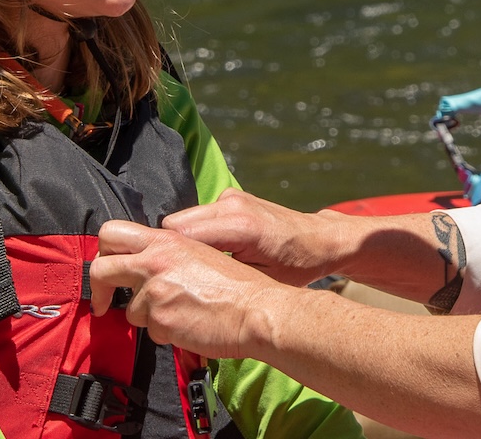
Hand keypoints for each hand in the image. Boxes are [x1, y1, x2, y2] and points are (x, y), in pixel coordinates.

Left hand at [90, 220, 283, 356]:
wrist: (255, 310)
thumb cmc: (236, 285)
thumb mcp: (199, 253)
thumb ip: (167, 254)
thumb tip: (143, 265)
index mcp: (166, 241)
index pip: (112, 233)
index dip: (103, 252)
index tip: (108, 269)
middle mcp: (155, 263)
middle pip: (101, 269)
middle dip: (98, 289)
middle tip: (103, 303)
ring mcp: (156, 293)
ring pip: (130, 310)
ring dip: (149, 316)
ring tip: (180, 313)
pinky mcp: (160, 321)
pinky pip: (150, 331)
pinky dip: (166, 332)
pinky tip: (188, 324)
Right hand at [160, 188, 348, 286]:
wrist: (321, 239)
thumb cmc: (296, 266)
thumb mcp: (260, 281)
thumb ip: (222, 276)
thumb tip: (186, 285)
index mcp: (242, 227)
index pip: (182, 236)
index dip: (166, 258)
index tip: (159, 278)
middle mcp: (233, 205)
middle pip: (175, 224)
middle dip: (169, 249)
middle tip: (174, 275)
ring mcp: (232, 197)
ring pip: (183, 218)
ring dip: (182, 241)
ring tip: (192, 266)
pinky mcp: (232, 197)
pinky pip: (198, 215)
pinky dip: (195, 233)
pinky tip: (209, 252)